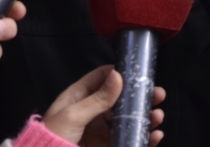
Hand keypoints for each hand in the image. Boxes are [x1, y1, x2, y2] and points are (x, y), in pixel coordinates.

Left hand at [44, 65, 165, 146]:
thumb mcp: (73, 115)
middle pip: (121, 99)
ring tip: (157, 115)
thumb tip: (116, 76)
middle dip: (140, 96)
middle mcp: (92, 112)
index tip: (137, 71)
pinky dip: (144, 137)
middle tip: (157, 93)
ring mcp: (101, 130)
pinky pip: (129, 140)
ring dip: (146, 116)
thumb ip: (97, 99)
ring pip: (128, 119)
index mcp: (79, 97)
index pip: (101, 78)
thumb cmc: (52, 139)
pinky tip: (154, 136)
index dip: (119, 72)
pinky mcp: (108, 146)